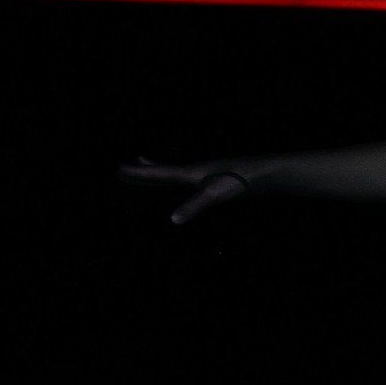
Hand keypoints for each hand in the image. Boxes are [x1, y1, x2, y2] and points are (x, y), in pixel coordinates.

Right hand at [117, 155, 255, 224]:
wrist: (267, 172)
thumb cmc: (241, 181)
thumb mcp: (215, 195)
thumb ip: (194, 206)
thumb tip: (172, 221)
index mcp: (191, 173)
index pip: (158, 173)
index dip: (138, 173)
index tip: (117, 168)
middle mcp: (197, 171)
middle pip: (165, 170)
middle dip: (146, 169)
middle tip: (128, 164)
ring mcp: (209, 174)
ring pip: (179, 172)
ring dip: (162, 170)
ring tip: (151, 166)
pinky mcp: (221, 179)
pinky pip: (193, 179)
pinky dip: (182, 178)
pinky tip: (189, 182)